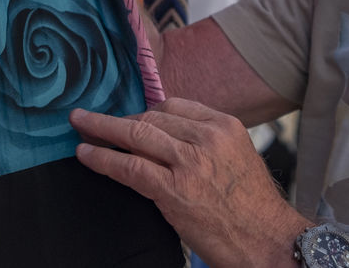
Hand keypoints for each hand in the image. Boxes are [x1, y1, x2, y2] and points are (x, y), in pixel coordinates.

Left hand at [70, 98, 309, 267]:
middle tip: (91, 118)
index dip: (144, 111)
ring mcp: (189, 162)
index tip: (126, 116)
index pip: (174, 106)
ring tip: (80, 125)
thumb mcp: (238, 158)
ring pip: (136, 134)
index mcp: (224, 125)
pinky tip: (86, 154)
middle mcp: (207, 138)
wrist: (268, 241)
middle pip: (151, 117)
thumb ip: (207, 142)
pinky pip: (130, 166)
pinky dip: (103, 158)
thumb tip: (169, 138)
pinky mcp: (174, 189)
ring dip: (101, 129)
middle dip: (118, 118)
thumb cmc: (254, 207)